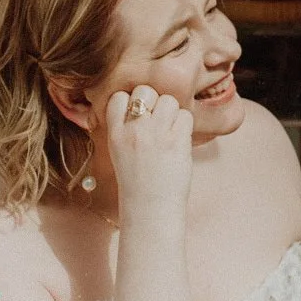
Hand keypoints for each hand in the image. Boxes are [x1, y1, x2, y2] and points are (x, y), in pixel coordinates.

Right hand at [102, 86, 192, 233]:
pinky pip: (185, 115)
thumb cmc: (137, 182)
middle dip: (154, 102)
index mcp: (115, 133)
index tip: (139, 117)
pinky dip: (185, 126)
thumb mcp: (119, 152)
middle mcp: (133, 130)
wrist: (151, 209)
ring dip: (173, 113)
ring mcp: (156, 134)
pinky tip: (179, 141)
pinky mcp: (177, 141)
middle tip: (158, 123)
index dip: (132, 102)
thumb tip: (143, 103)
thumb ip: (127, 128)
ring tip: (170, 133)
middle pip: (145, 91)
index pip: (120, 97)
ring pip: (168, 100)